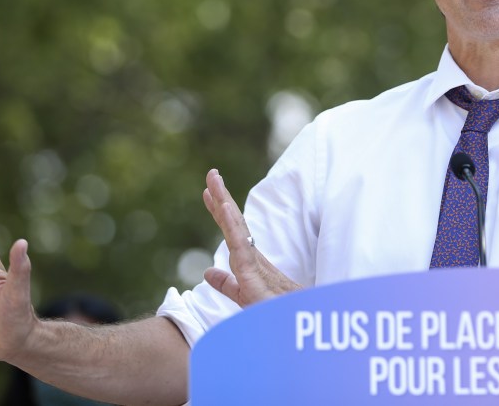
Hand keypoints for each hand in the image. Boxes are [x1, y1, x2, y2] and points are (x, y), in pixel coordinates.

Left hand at [201, 169, 301, 306]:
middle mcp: (252, 255)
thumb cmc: (273, 310)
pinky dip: (232, 225)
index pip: (231, 230)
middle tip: (212, 174)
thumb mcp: (243, 295)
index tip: (209, 192)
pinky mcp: (253, 272)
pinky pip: (240, 245)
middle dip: (222, 197)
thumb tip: (207, 272)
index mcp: (248, 259)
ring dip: (225, 202)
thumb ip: (226, 284)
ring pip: (236, 227)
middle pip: (233, 221)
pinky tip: (223, 209)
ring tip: (215, 181)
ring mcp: (253, 261)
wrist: (290, 324)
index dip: (220, 211)